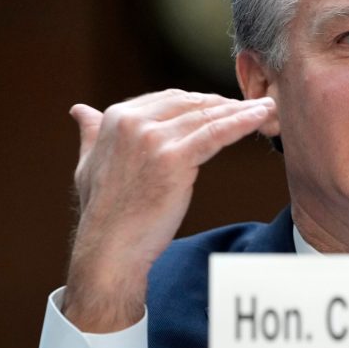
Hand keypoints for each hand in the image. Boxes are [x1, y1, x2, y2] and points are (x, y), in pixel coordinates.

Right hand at [62, 89, 275, 331]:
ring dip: (242, 111)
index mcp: (117, 117)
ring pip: (209, 117)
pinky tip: (261, 116)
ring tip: (268, 109)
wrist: (111, 249)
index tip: (227, 107)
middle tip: (255, 107)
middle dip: (226, 105)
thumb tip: (80, 110)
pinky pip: (216, 134)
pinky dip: (242, 122)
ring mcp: (154, 138)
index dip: (204, 102)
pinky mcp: (175, 158)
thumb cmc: (105, 210)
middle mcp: (133, 121)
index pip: (172, 99)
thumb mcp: (88, 163)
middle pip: (194, 104)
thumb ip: (91, 133)